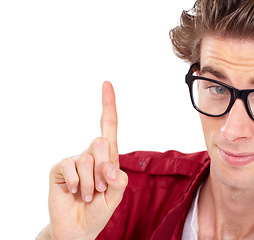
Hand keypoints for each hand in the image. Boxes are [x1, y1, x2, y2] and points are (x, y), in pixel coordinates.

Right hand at [42, 81, 127, 239]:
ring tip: (87, 195)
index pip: (109, 127)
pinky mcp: (60, 168)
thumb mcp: (116, 196)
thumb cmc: (100, 209)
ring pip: (87, 158)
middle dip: (104, 168)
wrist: (79, 228)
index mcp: (109, 157)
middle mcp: (92, 154)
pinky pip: (69, 166)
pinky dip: (75, 183)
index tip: (107, 83)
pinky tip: (73, 192)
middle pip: (102, 142)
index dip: (108, 105)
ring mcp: (75, 160)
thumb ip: (119, 180)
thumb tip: (109, 166)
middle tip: (100, 188)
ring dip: (90, 183)